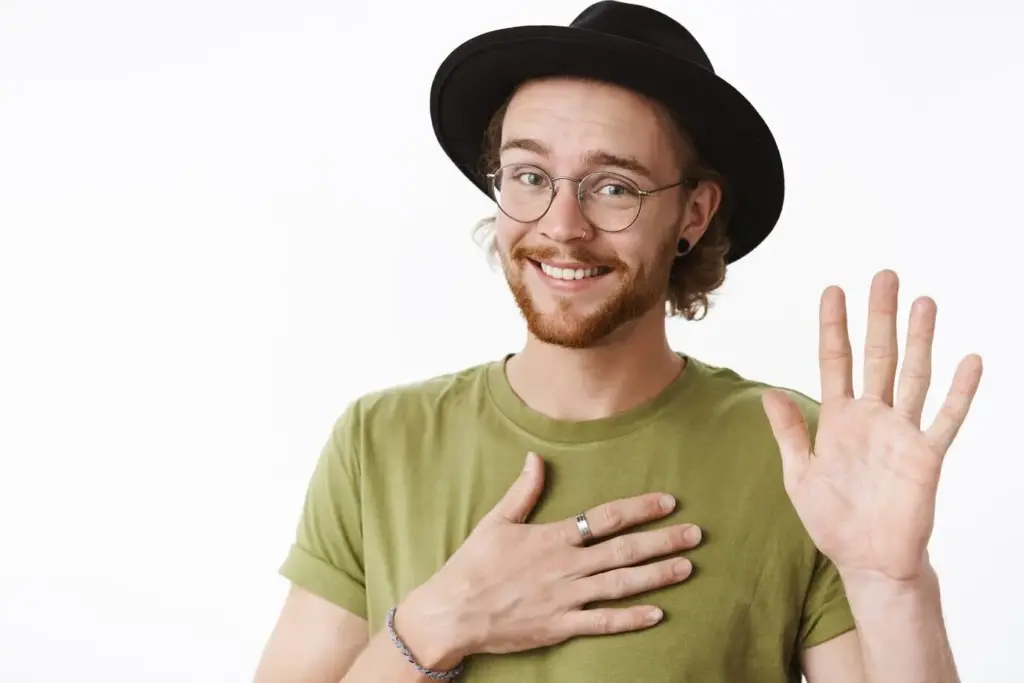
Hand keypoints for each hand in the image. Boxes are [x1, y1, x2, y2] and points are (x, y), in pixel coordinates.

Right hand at [395, 452, 700, 666]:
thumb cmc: (472, 564)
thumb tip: (535, 457)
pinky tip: (657, 614)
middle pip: (623, 550)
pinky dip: (631, 619)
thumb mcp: (496, 521)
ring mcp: (565, 598)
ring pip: (620, 585)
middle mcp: (565, 566)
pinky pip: (603, 623)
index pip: (605, 517)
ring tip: (686, 567)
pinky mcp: (560, 626)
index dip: (639, 509)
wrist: (452, 612)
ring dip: (657, 576)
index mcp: (552, 537)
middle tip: (695, 535)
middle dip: (662, 541)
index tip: (668, 502)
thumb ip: (522, 491)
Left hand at [762, 270, 981, 582]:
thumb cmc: (833, 519)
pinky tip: (971, 360)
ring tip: (925, 302)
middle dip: (880, 317)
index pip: (835, 360)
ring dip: (920, 340)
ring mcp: (902, 433)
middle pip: (878, 356)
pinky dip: (960, 391)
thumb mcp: (799, 473)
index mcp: (839, 419)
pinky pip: (946, 418)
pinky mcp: (926, 456)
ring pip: (913, 375)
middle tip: (885, 277)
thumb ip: (789, 432)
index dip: (834, 326)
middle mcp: (873, 417)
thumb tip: (768, 392)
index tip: (833, 290)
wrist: (867, 560)